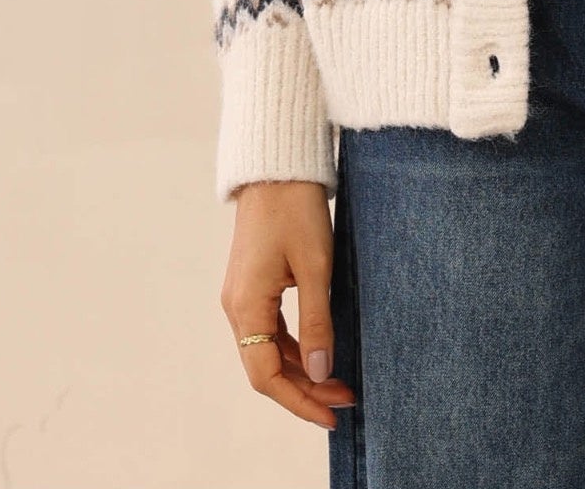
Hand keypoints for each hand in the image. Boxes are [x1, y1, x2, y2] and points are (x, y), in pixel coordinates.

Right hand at [221, 180, 356, 430]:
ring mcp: (243, 297)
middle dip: (306, 388)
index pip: (266, 376)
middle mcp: (237, 307)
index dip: (298, 401)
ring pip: (268, 351)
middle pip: (266, 368)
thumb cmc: (296, 209)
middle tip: (347, 398)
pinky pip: (270, 331)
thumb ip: (317, 321)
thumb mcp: (316, 266)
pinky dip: (294, 348)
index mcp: (247, 306)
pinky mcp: (253, 285)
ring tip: (340, 380)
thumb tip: (321, 370)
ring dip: (302, 370)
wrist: (278, 167)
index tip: (331, 416)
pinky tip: (320, 351)